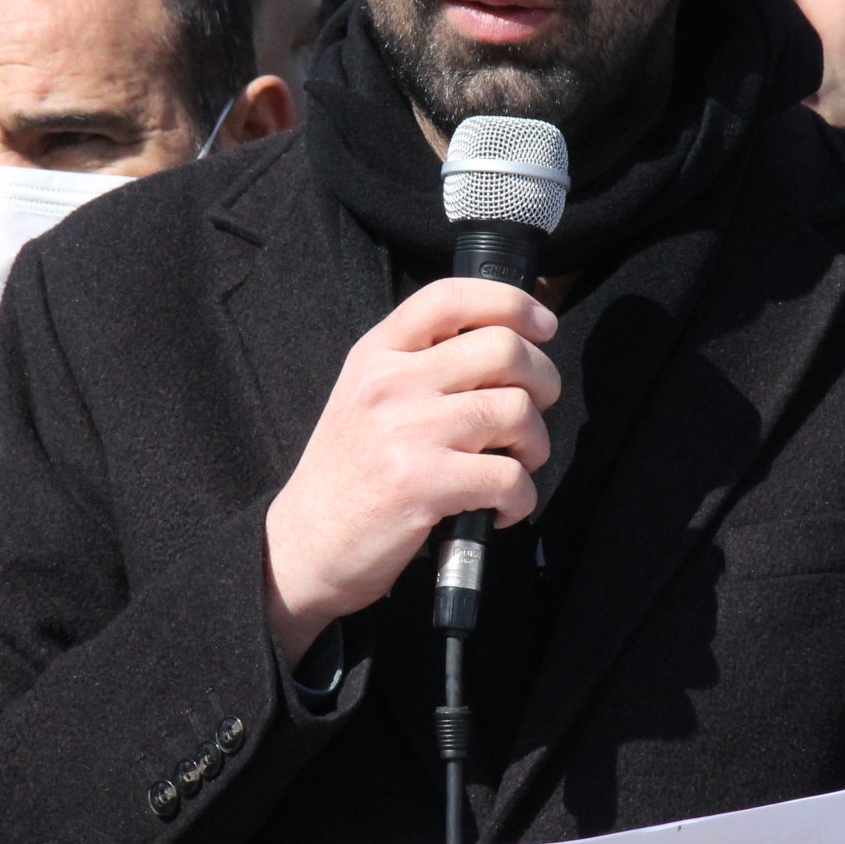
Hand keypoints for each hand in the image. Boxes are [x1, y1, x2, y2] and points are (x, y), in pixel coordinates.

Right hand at [264, 279, 559, 663]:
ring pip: (517, 411)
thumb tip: (505, 348)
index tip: (541, 325)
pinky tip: (499, 508)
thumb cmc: (347, 476)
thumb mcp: (364, 397)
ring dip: (535, 445)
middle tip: (535, 409)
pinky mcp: (422, 484)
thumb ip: (419, 364)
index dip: (512, 302)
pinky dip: (521, 499)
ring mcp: (406, 432)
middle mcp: (390, 383)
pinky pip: (510, 477)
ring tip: (513, 465)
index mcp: (376, 354)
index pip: (450, 297)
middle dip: (543, 381)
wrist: (301, 547)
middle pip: (505, 349)